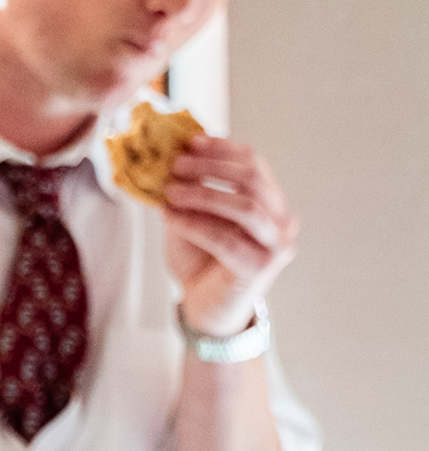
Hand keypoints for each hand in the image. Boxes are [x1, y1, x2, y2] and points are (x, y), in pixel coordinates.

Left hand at [164, 138, 298, 340]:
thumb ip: (191, 189)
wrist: (204, 308)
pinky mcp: (261, 268)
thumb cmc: (199, 261)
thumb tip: (173, 152)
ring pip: (245, 206)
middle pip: (253, 179)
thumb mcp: (193, 216)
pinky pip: (227, 238)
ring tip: (169, 191)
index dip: (222, 149)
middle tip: (175, 165)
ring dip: (203, 194)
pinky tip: (169, 218)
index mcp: (270, 202)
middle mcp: (282, 221)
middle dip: (211, 167)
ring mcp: (277, 245)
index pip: (253, 164)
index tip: (190, 142)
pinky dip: (194, 224)